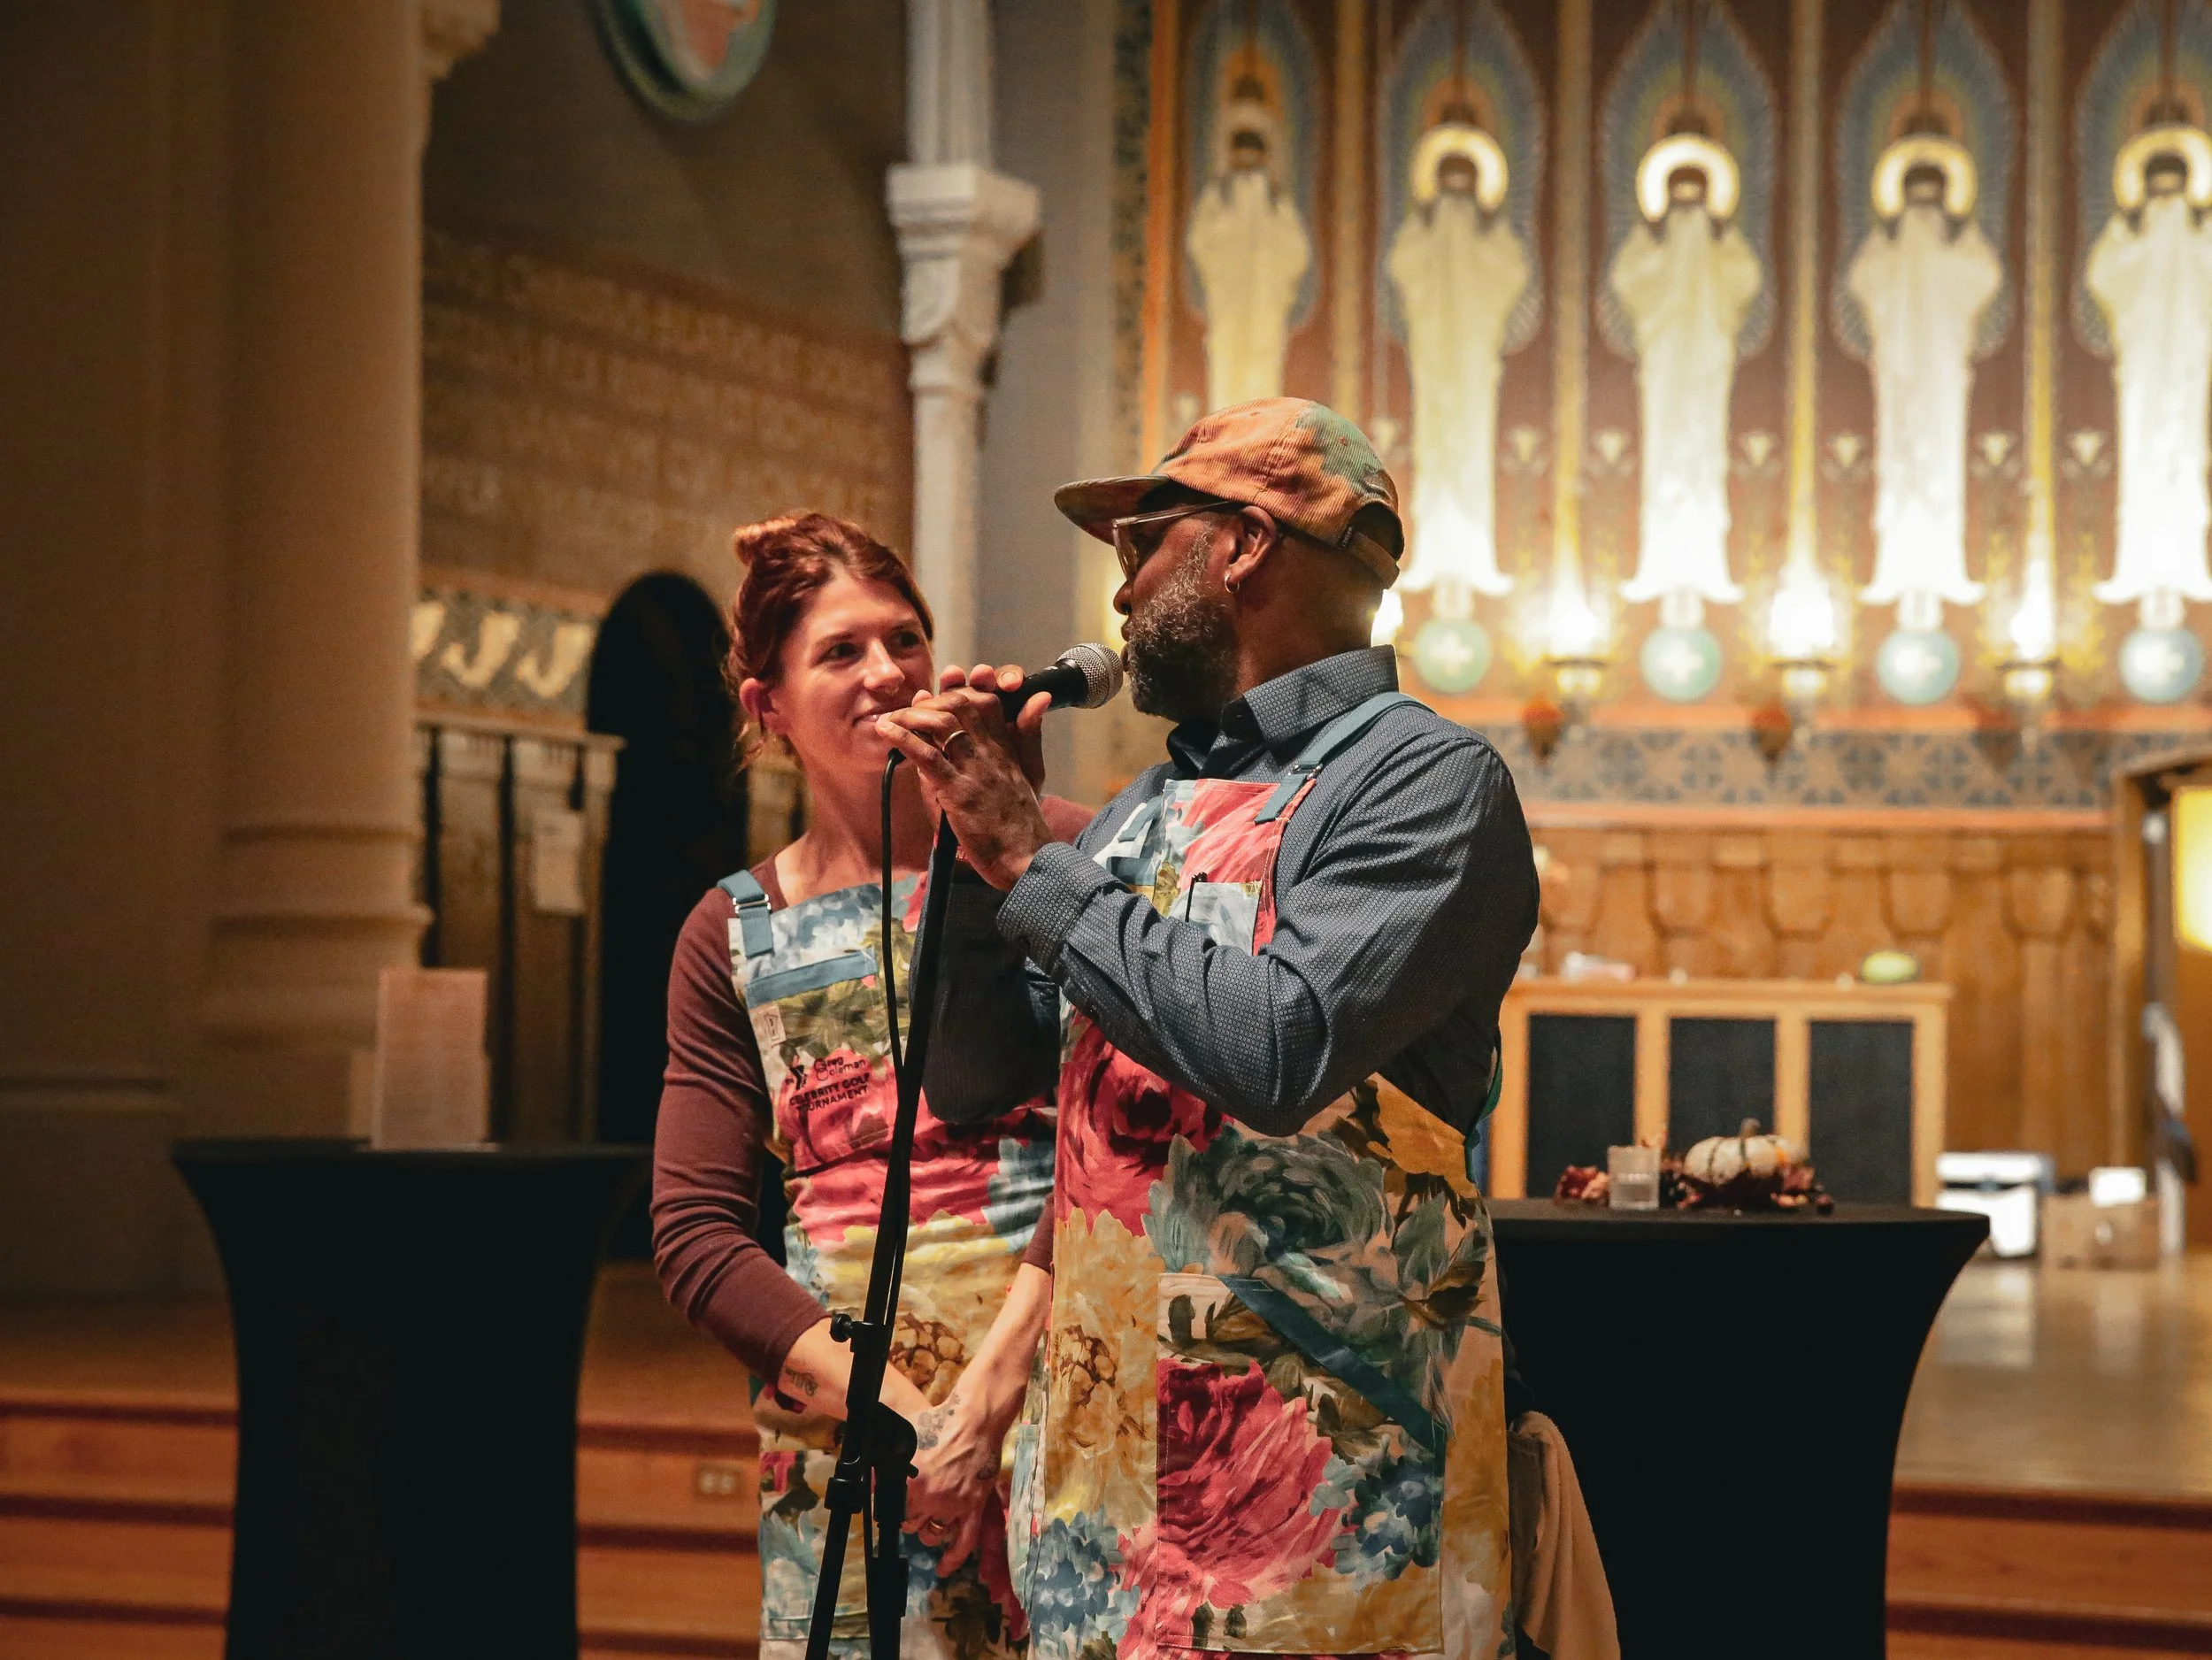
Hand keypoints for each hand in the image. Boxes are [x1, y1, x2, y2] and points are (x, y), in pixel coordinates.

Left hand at [876, 664, 1055, 889]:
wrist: (1027, 859)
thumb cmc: (1024, 823)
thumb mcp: (1033, 771)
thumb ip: (1030, 733)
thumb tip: (1040, 696)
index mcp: (1007, 747)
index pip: (984, 702)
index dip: (960, 691)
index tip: (939, 695)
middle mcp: (991, 752)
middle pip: (960, 705)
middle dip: (932, 699)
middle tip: (910, 708)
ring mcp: (974, 770)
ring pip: (942, 724)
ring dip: (910, 715)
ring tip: (891, 717)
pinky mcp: (958, 792)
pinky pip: (928, 757)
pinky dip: (903, 739)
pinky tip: (886, 730)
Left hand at [903, 1383, 1014, 1570]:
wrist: (974, 1419)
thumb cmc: (939, 1422)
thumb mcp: (904, 1439)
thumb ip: (886, 1461)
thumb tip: (871, 1477)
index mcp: (911, 1483)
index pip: (890, 1510)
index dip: (889, 1507)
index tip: (890, 1504)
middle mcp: (931, 1500)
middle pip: (910, 1524)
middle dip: (907, 1519)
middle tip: (910, 1509)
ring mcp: (953, 1507)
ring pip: (933, 1535)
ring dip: (926, 1532)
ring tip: (925, 1522)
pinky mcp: (973, 1508)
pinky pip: (963, 1543)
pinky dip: (953, 1559)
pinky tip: (942, 1569)